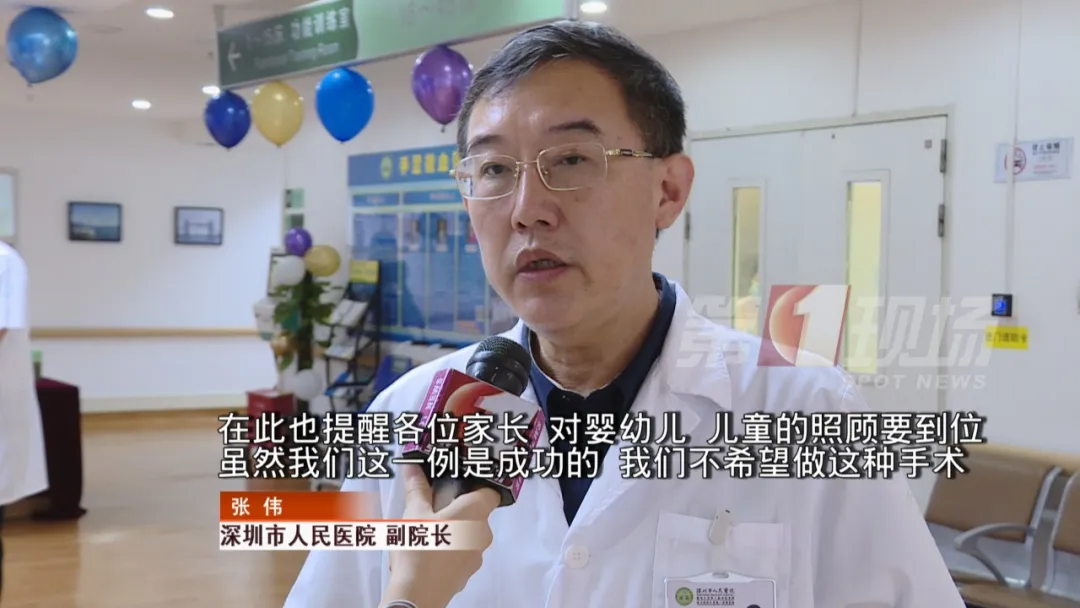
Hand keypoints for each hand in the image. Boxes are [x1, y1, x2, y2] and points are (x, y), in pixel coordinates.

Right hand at [381, 465, 498, 607]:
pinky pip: (461, 554)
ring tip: (425, 530)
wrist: (418, 595)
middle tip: (432, 505)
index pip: (491, 492)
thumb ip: (417, 488)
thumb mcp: (414, 512)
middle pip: (476, 513)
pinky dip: (449, 549)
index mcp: (475, 512)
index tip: (459, 484)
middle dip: (456, 508)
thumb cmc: (420, 549)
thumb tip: (414, 467)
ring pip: (468, 535)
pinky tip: (427, 551)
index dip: (477, 485)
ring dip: (452, 530)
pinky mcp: (466, 574)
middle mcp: (482, 534)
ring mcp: (476, 557)